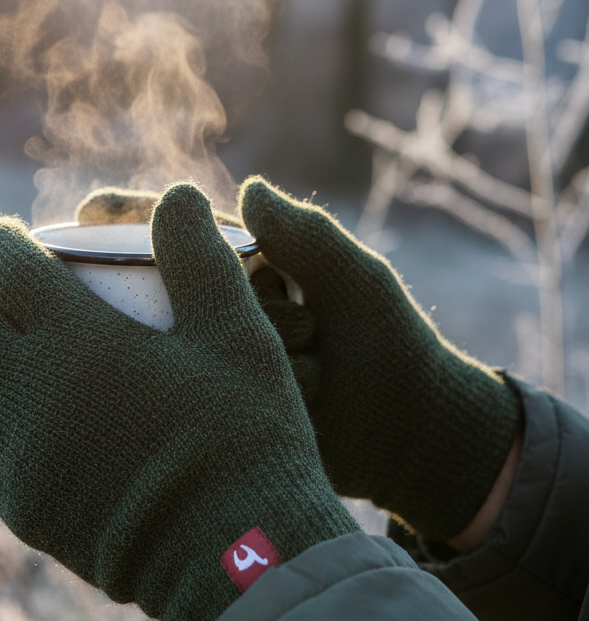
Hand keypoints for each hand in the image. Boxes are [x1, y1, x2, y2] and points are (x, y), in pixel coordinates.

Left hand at [0, 184, 356, 620]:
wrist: (237, 556)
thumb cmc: (244, 434)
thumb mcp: (238, 332)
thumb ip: (199, 257)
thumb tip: (176, 193)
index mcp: (75, 339)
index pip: (7, 269)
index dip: (0, 241)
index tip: (5, 234)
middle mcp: (29, 393)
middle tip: (17, 296)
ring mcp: (20, 457)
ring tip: (22, 359)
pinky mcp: (24, 509)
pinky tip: (33, 427)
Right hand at [240, 178, 521, 541]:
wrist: (415, 432)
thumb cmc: (391, 342)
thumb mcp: (354, 279)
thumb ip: (305, 233)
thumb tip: (250, 189)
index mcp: (261, 273)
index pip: (210, 248)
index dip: (232, 262)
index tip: (277, 280)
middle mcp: (237, 316)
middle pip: (205, 301)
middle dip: (266, 316)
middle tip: (314, 331)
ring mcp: (231, 367)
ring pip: (210, 349)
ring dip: (265, 358)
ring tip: (316, 368)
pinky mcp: (234, 414)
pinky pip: (221, 399)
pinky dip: (261, 398)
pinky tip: (304, 401)